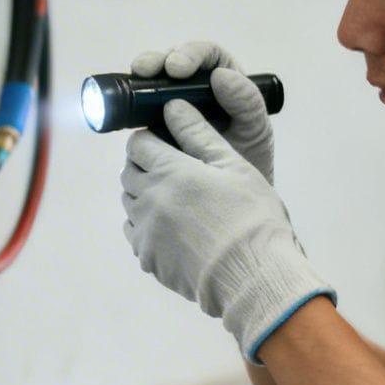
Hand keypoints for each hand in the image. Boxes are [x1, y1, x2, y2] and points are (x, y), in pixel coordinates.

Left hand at [120, 101, 332, 362]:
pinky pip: (135, 233)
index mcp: (170, 172)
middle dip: (145, 165)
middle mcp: (149, 200)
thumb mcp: (233, 166)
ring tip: (175, 199)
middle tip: (172, 169)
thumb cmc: (252, 218)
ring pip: (129, 202)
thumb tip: (173, 107)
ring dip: (144, 194)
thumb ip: (199, 134)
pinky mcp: (148, 258)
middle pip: (129, 172)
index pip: (138, 144)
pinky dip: (146, 225)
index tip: (166, 143)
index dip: (151, 139)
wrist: (254, 277)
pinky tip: (172, 228)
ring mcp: (145, 231)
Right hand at [130, 41, 273, 181]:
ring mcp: (170, 106)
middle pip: (171, 62)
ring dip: (140, 79)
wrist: (228, 198)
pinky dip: (130, 105)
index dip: (190, 55)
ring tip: (136, 80)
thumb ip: (246, 103)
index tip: (178, 69)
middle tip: (147, 71)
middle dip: (157, 61)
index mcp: (223, 81)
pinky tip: (126, 109)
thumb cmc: (248, 160)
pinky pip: (137, 109)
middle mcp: (194, 89)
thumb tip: (220, 75)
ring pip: (150, 83)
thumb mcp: (254, 131)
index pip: (206, 56)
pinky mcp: (152, 124)